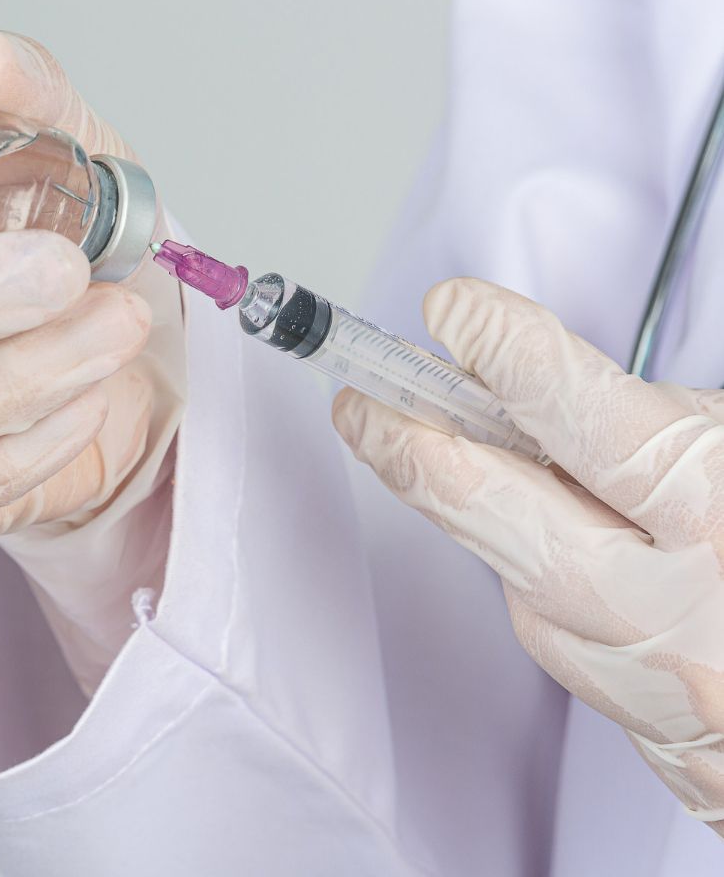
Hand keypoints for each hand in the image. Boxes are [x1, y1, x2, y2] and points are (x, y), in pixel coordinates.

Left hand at [334, 278, 723, 830]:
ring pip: (517, 587)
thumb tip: (544, 385)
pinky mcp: (652, 739)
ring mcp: (655, 686)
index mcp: (723, 511)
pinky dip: (544, 589)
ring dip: (473, 520)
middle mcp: (677, 609)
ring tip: (432, 456)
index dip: (501, 351)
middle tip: (361, 400)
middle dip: (408, 445)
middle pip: (492, 512)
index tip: (452, 310)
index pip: (580, 417)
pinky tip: (553, 554)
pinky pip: (564, 647)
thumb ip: (685, 423)